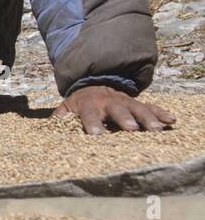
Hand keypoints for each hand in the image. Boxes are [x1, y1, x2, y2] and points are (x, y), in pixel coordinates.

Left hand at [52, 85, 174, 134]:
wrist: (92, 85)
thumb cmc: (79, 104)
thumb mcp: (66, 108)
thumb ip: (59, 119)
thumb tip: (47, 130)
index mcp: (88, 104)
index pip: (89, 114)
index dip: (92, 123)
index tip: (96, 135)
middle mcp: (107, 101)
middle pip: (116, 109)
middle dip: (124, 119)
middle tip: (132, 129)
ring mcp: (124, 101)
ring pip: (137, 108)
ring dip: (147, 118)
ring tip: (156, 130)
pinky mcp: (136, 103)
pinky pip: (151, 107)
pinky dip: (161, 113)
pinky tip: (172, 120)